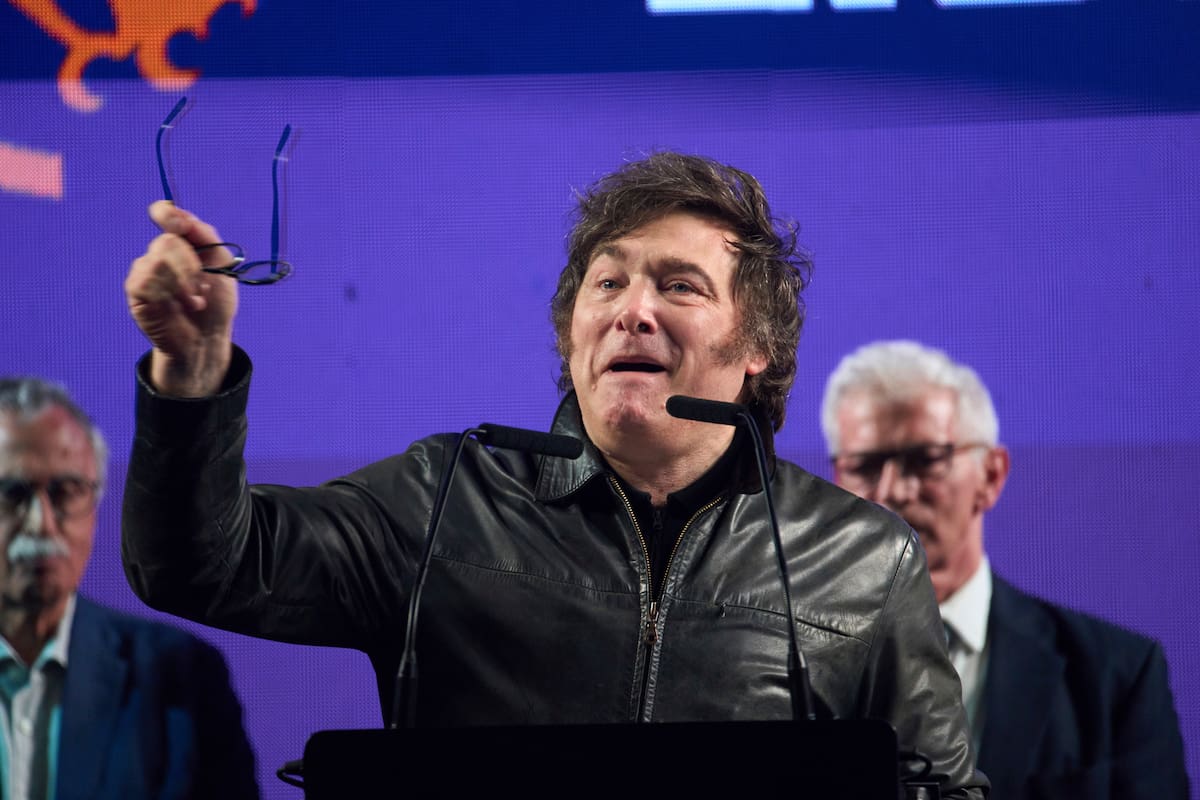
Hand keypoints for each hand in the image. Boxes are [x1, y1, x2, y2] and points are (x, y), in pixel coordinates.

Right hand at [125, 201, 239, 395]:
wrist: (208, 338)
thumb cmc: (216, 303)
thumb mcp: (222, 265)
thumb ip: (205, 235)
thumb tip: (180, 214)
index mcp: (182, 243)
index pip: (165, 214)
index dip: (168, 214)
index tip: (179, 224)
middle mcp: (159, 254)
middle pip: (167, 242)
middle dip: (191, 266)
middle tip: (203, 289)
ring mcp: (144, 272)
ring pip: (156, 261)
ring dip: (183, 284)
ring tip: (194, 302)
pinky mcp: (135, 293)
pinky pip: (145, 280)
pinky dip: (168, 294)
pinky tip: (178, 307)